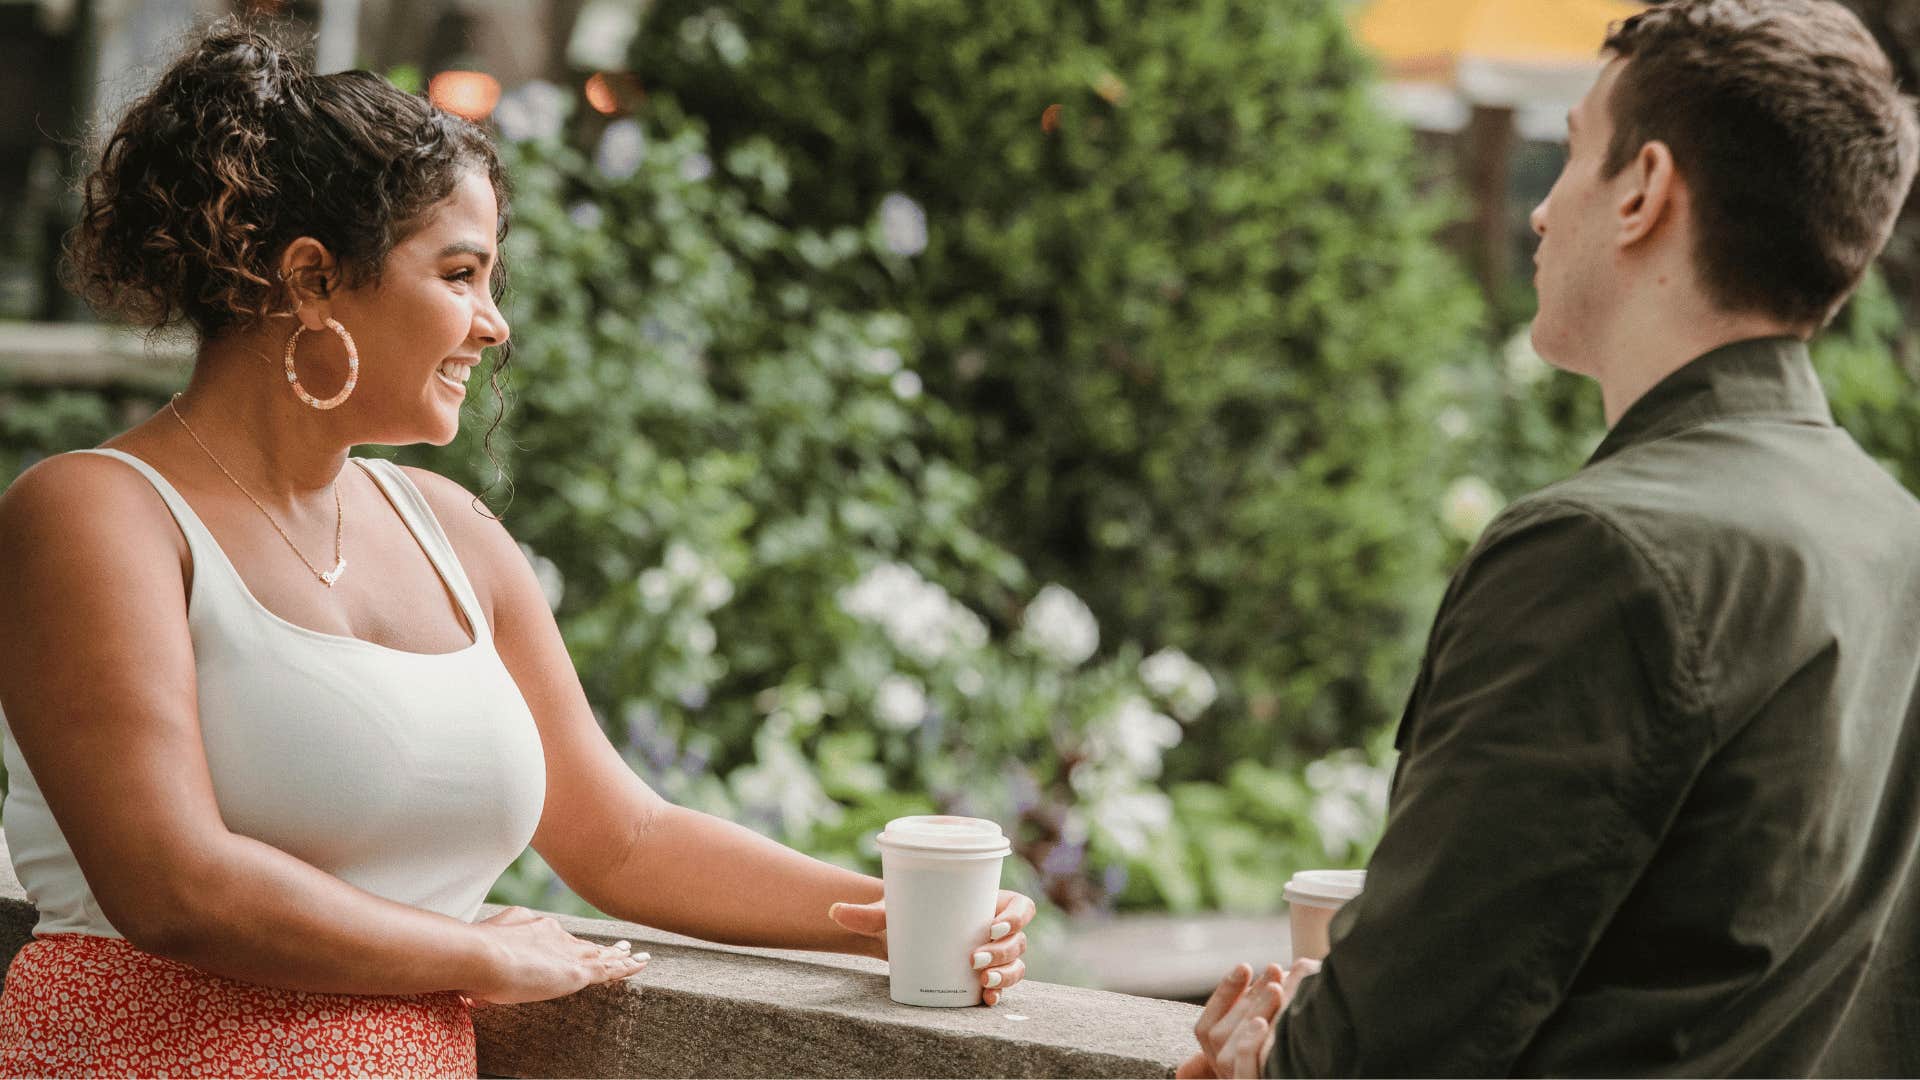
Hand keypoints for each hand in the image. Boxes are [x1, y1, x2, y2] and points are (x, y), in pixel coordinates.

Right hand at [458, 905, 649, 1007]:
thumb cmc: (471, 960)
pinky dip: (626, 966)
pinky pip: (610, 967)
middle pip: (582, 942)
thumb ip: (481, 969)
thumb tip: (472, 991)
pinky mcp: (577, 970)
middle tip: (616, 945)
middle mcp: (553, 933)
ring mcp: (567, 951)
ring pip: (600, 952)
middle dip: (598, 946)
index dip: (565, 942)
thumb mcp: (478, 957)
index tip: (569, 945)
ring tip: (634, 954)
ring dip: (618, 955)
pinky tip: (639, 964)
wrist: (481, 955)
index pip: (554, 936)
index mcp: (529, 926)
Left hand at [828, 889, 1038, 1005]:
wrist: (900, 936)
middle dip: (1005, 952)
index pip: (1022, 908)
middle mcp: (997, 930)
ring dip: (1005, 975)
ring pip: (1016, 966)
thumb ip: (866, 913)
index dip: (1017, 917)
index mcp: (989, 902)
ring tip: (981, 980)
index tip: (992, 926)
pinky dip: (998, 995)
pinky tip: (986, 999)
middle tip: (975, 958)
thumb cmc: (906, 913)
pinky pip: (1002, 988)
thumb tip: (833, 911)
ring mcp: (993, 956)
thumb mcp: (891, 910)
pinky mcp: (984, 978)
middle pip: (1019, 942)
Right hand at [1176, 958, 1320, 1078]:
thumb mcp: (1276, 1035)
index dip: (1224, 994)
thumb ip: (1264, 1013)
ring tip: (1275, 989)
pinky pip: (1244, 1071)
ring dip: (1251, 1013)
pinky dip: (1249, 1046)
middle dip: (1248, 997)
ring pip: (1229, 1050)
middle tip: (1274, 969)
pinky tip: (1263, 1024)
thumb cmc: (1298, 1060)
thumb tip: (1277, 972)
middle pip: (1220, 1034)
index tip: (1245, 966)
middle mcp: (1224, 1075)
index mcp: (1224, 1060)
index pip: (1208, 1026)